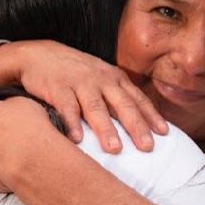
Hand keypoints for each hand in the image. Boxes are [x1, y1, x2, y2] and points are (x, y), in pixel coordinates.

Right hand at [0, 40, 166, 151]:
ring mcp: (80, 83)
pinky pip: (66, 107)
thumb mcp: (101, 78)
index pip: (137, 99)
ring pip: (96, 107)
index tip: (164, 133)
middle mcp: (101, 80)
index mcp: (115, 79)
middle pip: (122, 105)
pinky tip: (76, 140)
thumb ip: (117, 98)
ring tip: (115, 149)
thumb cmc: (76, 73)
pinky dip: (71, 123)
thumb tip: (139, 126)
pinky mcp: (58, 88)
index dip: (151, 116)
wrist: (40, 55)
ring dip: (106, 129)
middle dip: (136, 126)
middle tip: (147, 147)